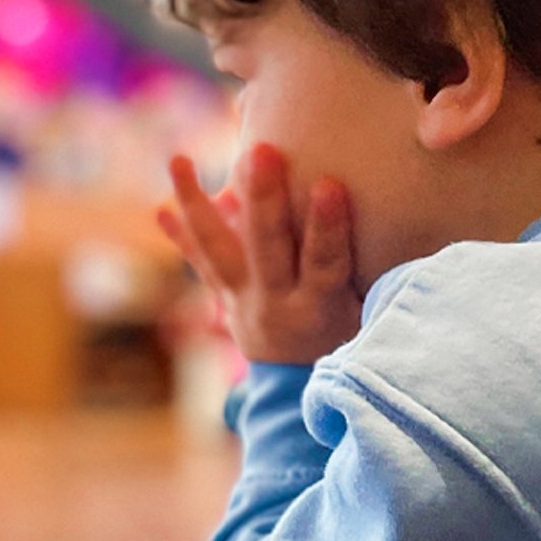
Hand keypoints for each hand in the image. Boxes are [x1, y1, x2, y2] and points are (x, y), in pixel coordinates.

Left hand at [158, 144, 361, 365]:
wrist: (304, 389)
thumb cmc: (353, 335)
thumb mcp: (370, 312)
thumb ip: (375, 271)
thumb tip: (381, 208)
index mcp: (319, 306)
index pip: (325, 262)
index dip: (326, 226)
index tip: (330, 183)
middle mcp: (276, 304)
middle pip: (267, 247)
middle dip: (264, 197)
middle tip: (259, 151)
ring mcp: (244, 301)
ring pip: (219, 250)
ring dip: (197, 203)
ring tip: (177, 161)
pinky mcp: (226, 299)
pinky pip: (201, 264)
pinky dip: (181, 235)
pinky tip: (159, 207)